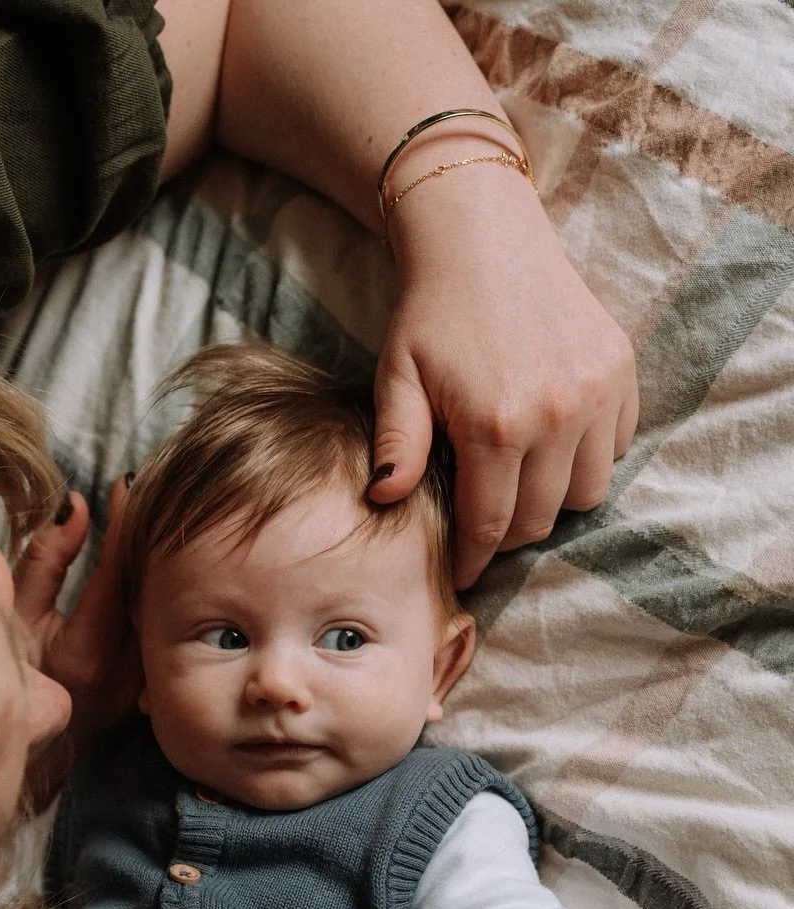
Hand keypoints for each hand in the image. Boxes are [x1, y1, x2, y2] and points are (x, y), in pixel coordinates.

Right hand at [13, 480, 140, 806]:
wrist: (28, 761)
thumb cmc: (8, 686)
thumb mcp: (12, 619)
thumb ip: (43, 561)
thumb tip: (75, 506)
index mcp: (86, 648)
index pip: (119, 568)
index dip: (126, 520)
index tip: (129, 481)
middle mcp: (124, 669)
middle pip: (154, 585)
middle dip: (155, 533)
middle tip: (158, 485)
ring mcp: (143, 684)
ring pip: (166, 608)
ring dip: (164, 563)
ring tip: (165, 516)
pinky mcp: (152, 690)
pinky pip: (163, 630)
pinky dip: (165, 595)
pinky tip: (165, 567)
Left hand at [370, 161, 637, 586]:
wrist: (484, 237)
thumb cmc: (431, 314)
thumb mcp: (397, 378)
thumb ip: (398, 444)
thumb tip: (384, 499)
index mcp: (497, 426)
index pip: (491, 526)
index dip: (473, 559)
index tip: (460, 574)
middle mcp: (557, 415)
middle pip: (541, 519)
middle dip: (508, 533)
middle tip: (483, 522)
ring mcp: (597, 393)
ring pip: (587, 493)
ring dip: (553, 500)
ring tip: (519, 483)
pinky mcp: (621, 371)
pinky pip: (616, 447)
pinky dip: (588, 458)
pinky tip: (552, 443)